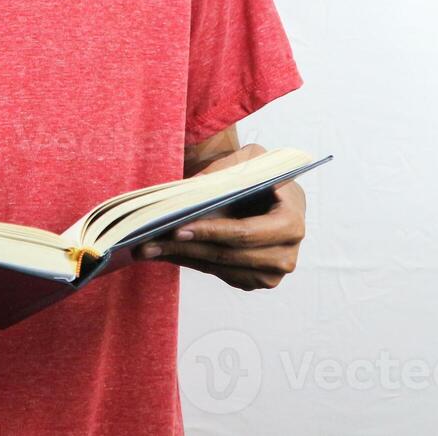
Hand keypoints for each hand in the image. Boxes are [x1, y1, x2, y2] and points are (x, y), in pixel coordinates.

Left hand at [132, 144, 305, 290]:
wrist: (266, 190)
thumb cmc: (259, 172)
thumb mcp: (249, 158)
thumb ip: (225, 170)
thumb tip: (189, 190)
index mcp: (291, 222)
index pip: (246, 233)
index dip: (211, 232)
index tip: (176, 229)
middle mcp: (285, 254)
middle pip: (227, 255)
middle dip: (186, 248)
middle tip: (149, 242)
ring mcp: (270, 273)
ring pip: (218, 267)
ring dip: (180, 257)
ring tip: (147, 247)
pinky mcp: (253, 280)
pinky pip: (217, 272)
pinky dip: (189, 261)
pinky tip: (163, 251)